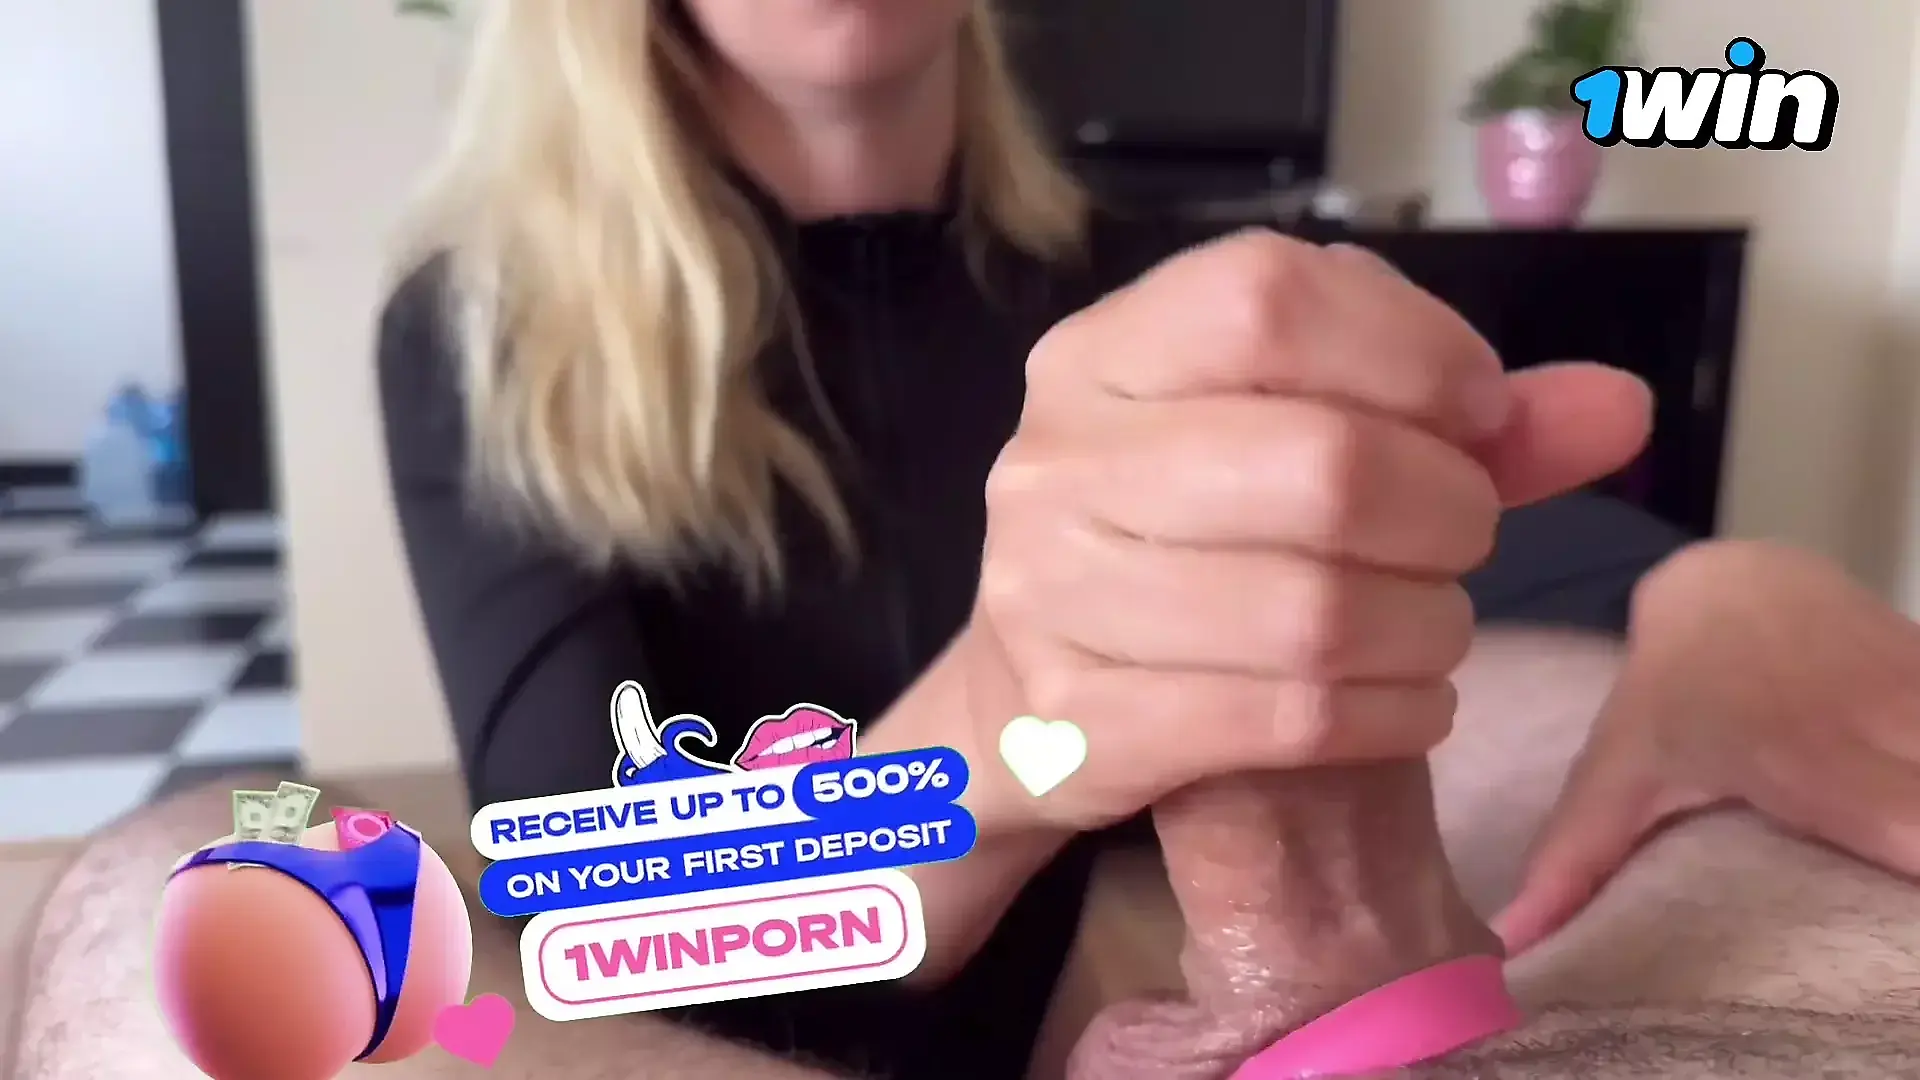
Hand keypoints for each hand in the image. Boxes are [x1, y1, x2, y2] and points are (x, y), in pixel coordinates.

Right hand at [970, 230, 1650, 830]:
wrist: (1038, 704)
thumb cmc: (1191, 545)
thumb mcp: (1292, 442)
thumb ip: (1452, 417)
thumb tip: (1620, 410)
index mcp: (1099, 356)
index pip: (1268, 299)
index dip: (1413, 350)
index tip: (1477, 411)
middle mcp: (1053, 463)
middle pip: (1322, 463)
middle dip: (1449, 509)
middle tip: (1464, 538)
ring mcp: (1050, 598)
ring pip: (1316, 613)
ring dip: (1431, 626)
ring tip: (1436, 626)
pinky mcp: (1080, 726)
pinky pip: (1291, 719)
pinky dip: (1393, 713)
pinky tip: (1408, 702)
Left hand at [1493, 540, 1919, 953]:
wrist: (1741, 581)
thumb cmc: (1673, 689)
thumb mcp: (1618, 766)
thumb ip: (1576, 855)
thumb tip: (1515, 939)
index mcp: (1804, 757)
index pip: (1910, 827)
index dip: (1918, 855)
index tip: (1901, 906)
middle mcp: (1885, 725)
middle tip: (1892, 887)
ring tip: (1894, 854)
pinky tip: (1904, 807)